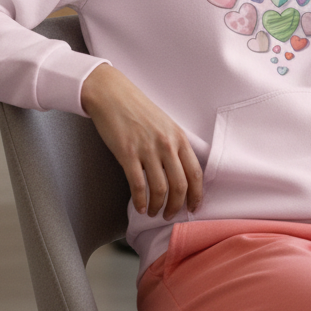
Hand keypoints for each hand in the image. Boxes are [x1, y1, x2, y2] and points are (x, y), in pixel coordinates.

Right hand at [80, 62, 202, 219]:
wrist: (113, 95)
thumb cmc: (139, 110)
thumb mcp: (166, 125)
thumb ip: (175, 146)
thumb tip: (181, 172)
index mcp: (179, 138)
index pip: (195, 173)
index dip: (197, 194)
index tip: (194, 207)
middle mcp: (167, 144)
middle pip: (180, 185)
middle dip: (177, 205)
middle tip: (171, 215)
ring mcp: (147, 149)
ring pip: (160, 188)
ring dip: (158, 206)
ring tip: (154, 212)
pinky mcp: (127, 153)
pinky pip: (137, 184)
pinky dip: (140, 200)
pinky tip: (139, 207)